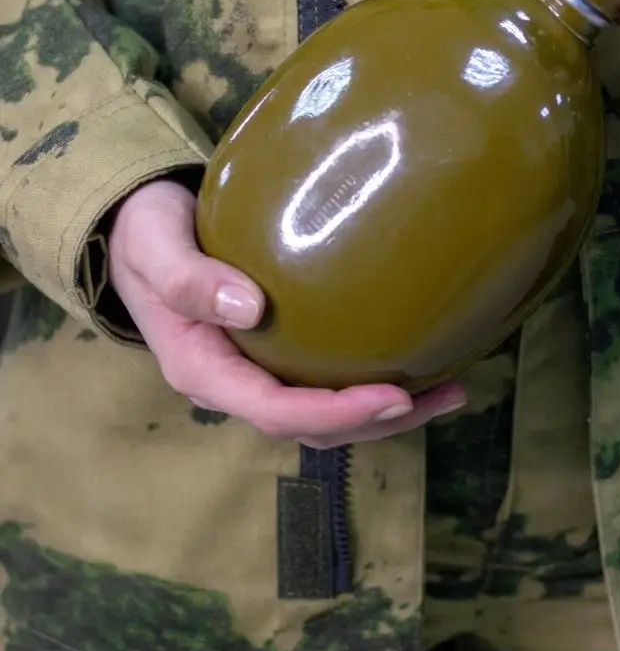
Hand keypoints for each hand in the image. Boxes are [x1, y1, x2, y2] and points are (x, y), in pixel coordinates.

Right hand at [108, 178, 465, 446]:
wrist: (137, 226)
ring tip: (451, 389)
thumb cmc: (146, 232)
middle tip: (444, 395)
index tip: (394, 395)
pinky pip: (326, 379)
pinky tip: (418, 361)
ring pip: (325, 413)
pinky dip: (372, 379)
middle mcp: (234, 381)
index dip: (338, 412)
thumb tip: (250, 309)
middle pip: (312, 425)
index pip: (277, 411)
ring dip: (388, 410)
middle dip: (379, 421)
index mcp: (203, 369)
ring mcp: (256, 370)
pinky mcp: (276, 351)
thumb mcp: (156, 245)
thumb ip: (190, 279)